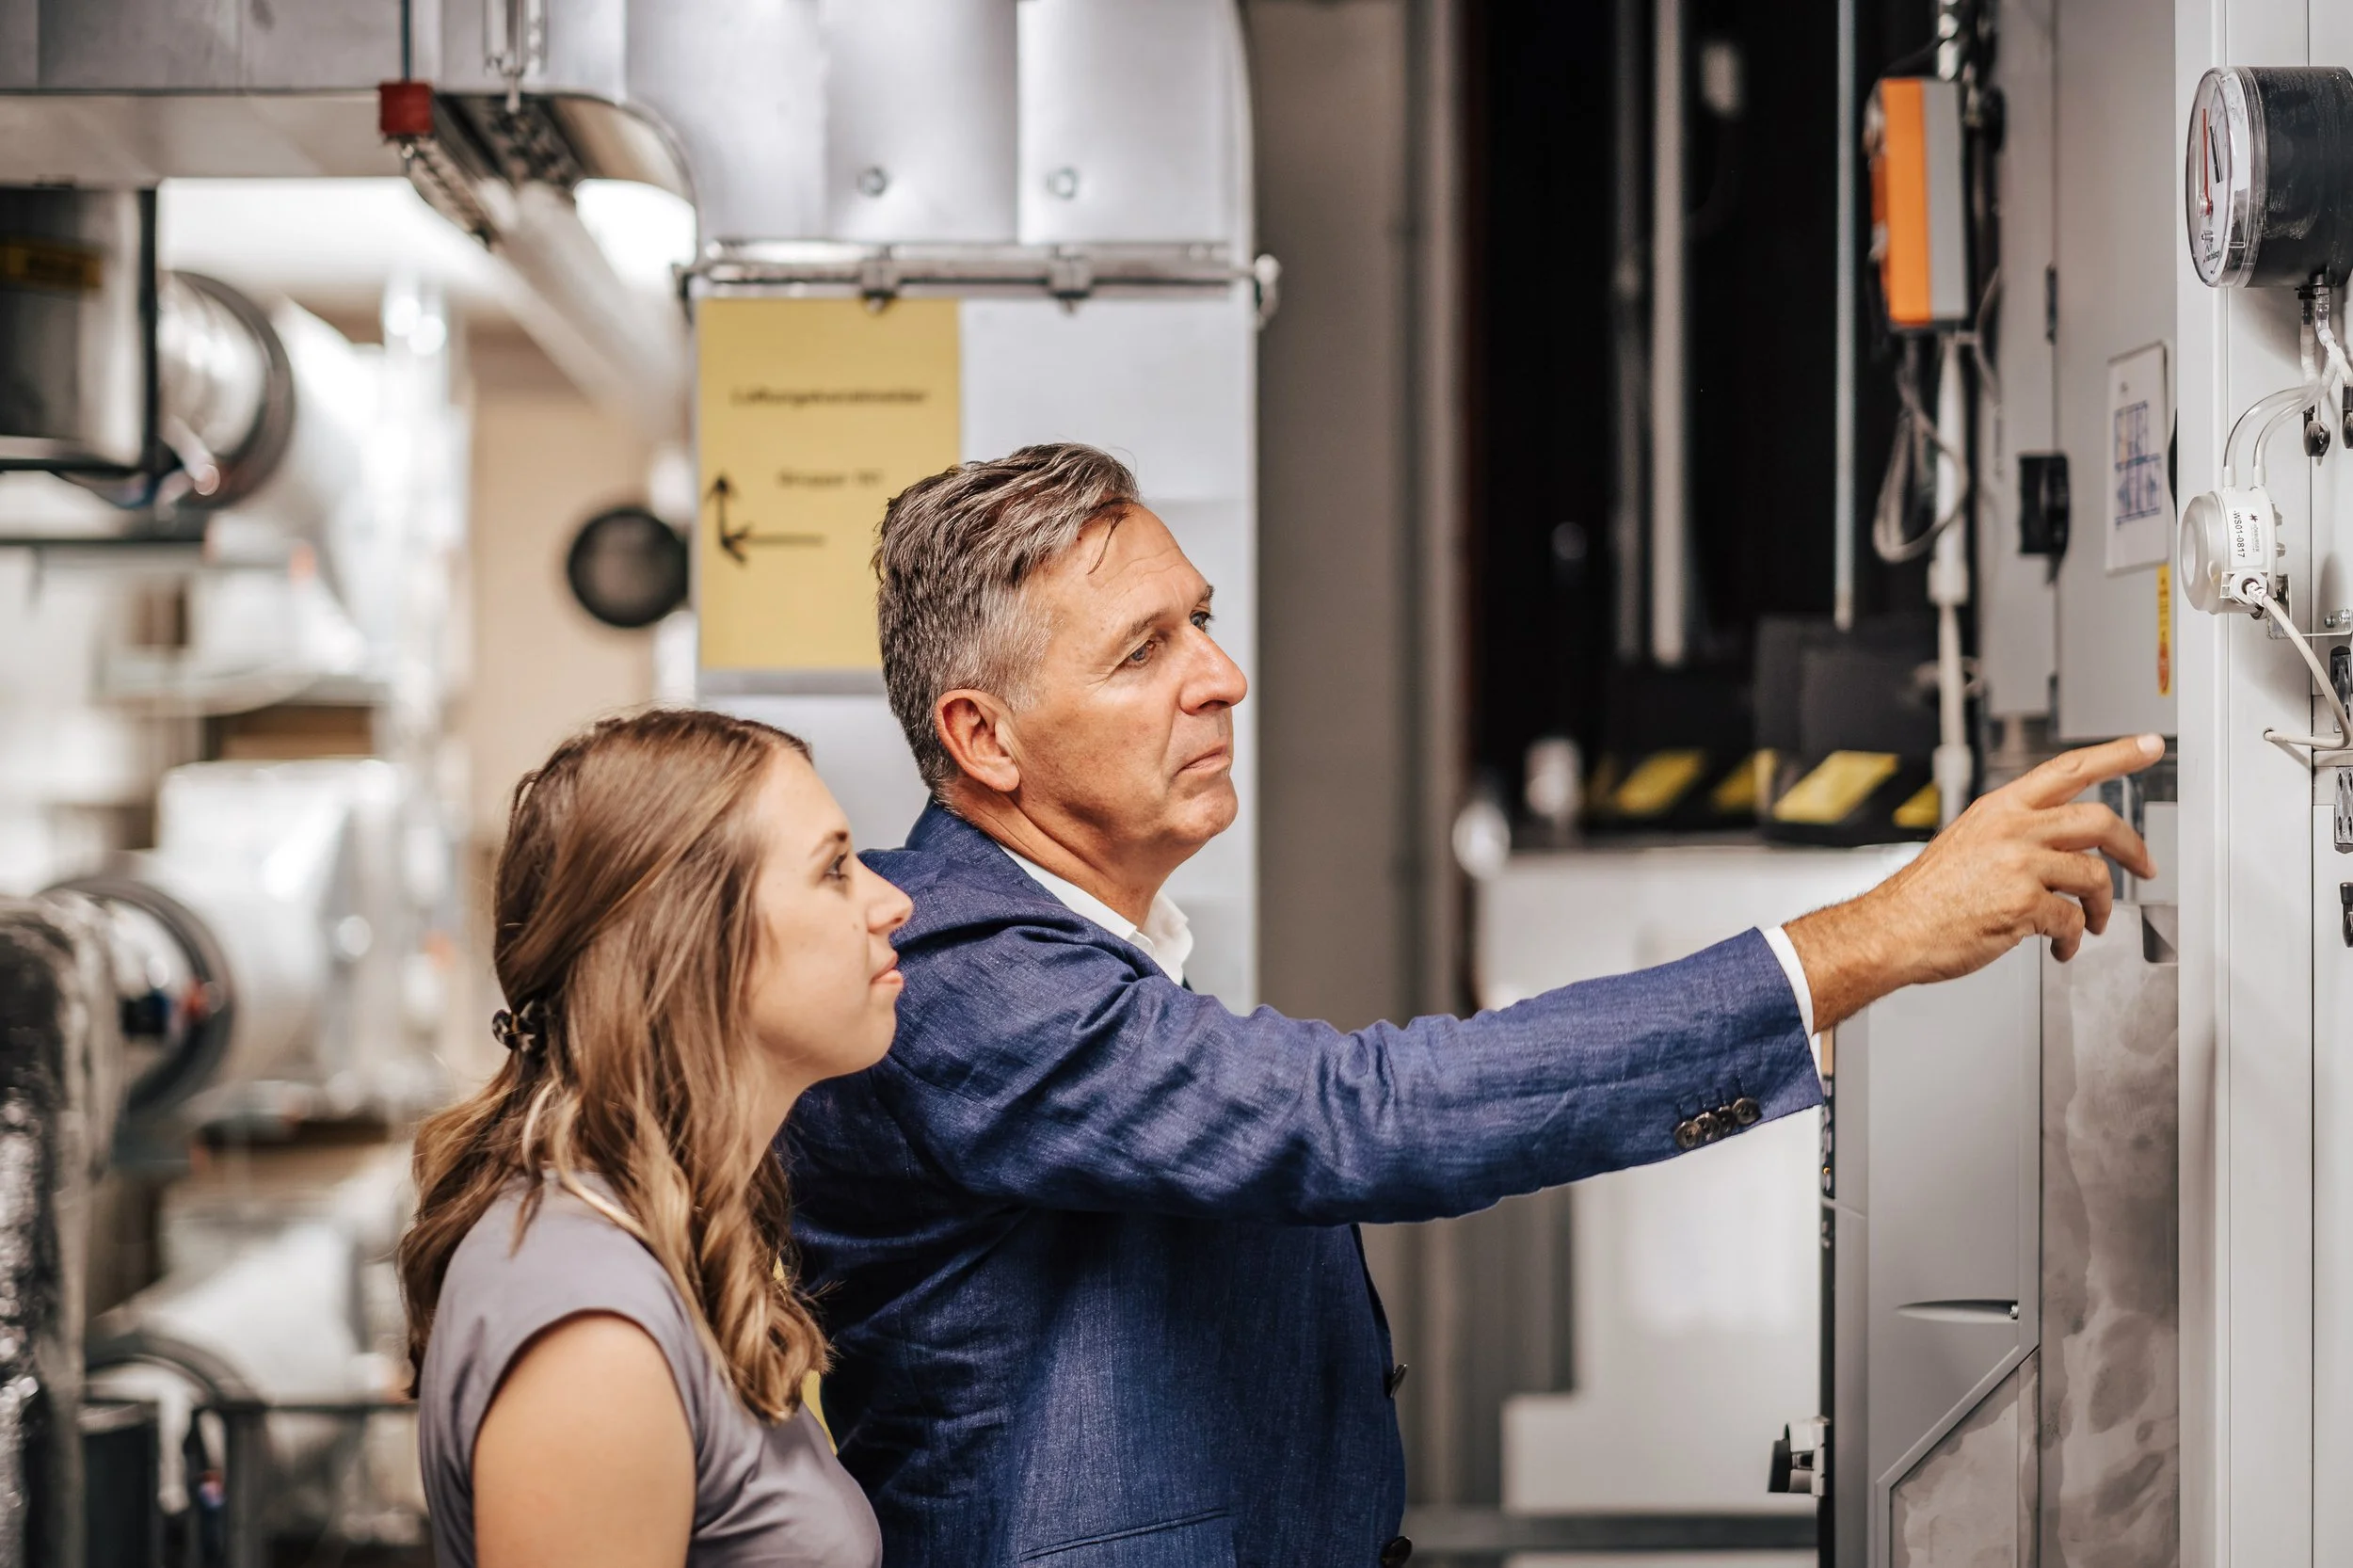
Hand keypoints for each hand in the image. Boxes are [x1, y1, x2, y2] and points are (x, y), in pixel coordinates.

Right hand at [1785, 734, 2162, 1030]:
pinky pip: (2073, 920)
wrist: (1891, 929)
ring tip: (2092, 921)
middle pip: (2100, 820)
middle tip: (2145, 866)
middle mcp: (2012, 829)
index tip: (2149, 745)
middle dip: (2134, 848)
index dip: (2117, 755)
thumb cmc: (1926, 895)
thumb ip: (2015, 834)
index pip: (2068, 769)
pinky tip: (2060, 945)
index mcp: (2000, 808)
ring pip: (2095, 875)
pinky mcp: (2024, 905)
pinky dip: (2074, 939)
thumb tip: (2063, 848)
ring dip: (2102, 906)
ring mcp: (2019, 865)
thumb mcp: (1968, 841)